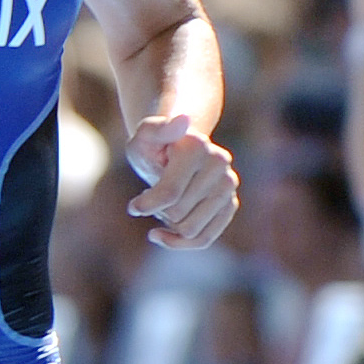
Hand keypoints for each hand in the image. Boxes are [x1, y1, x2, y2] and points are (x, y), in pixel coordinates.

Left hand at [126, 115, 239, 250]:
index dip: (145, 205)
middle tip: (154, 194)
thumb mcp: (144, 136)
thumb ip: (156, 128)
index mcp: (197, 147)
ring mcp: (228, 185)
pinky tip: (162, 234)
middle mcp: (220, 164)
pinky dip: (180, 243)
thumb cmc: (153, 146)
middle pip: (177, 214)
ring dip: (169, 224)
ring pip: (191, 230)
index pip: (169, 194)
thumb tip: (183, 121)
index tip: (133, 206)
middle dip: (158, 211)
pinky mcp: (230, 204)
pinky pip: (205, 238)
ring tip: (163, 206)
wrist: (174, 150)